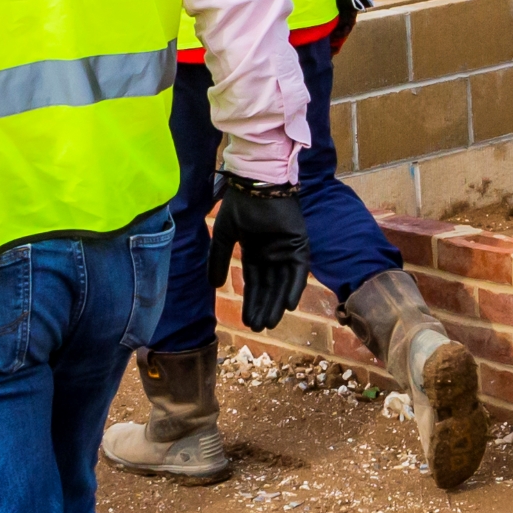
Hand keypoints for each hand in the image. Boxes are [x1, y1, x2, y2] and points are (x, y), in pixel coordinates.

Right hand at [211, 172, 311, 331]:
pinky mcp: (299, 243)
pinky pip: (299, 269)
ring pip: (284, 282)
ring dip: (278, 303)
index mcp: (256, 251)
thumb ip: (218, 259)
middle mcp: (272, 253)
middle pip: (270, 287)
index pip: (255, 283)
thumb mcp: (224, 236)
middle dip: (264, 307)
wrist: (255, 184)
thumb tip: (213, 285)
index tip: (247, 322)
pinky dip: (295, 286)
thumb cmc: (239, 205)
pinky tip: (289, 305)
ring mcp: (287, 249)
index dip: (251, 302)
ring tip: (271, 322)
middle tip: (259, 328)